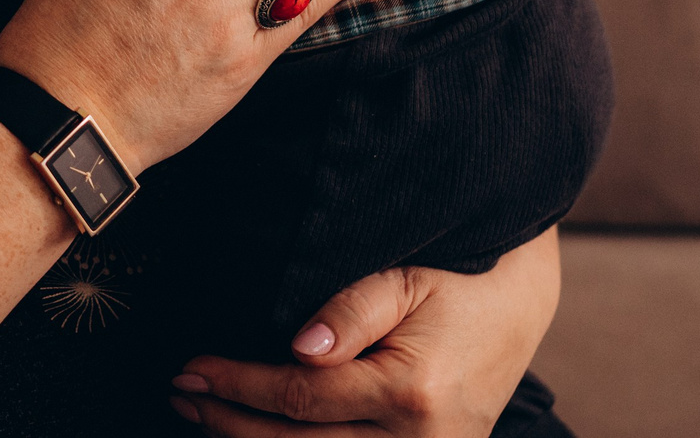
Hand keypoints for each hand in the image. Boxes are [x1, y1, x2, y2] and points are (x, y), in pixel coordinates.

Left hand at [167, 230, 562, 435]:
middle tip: (180, 391)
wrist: (519, 305)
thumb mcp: (405, 277)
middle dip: (228, 421)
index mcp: (412, 394)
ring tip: (202, 414)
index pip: (301, 398)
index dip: (239, 385)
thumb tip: (297, 350)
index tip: (191, 368)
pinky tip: (254, 435)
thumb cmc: (460, 279)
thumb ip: (351, 310)